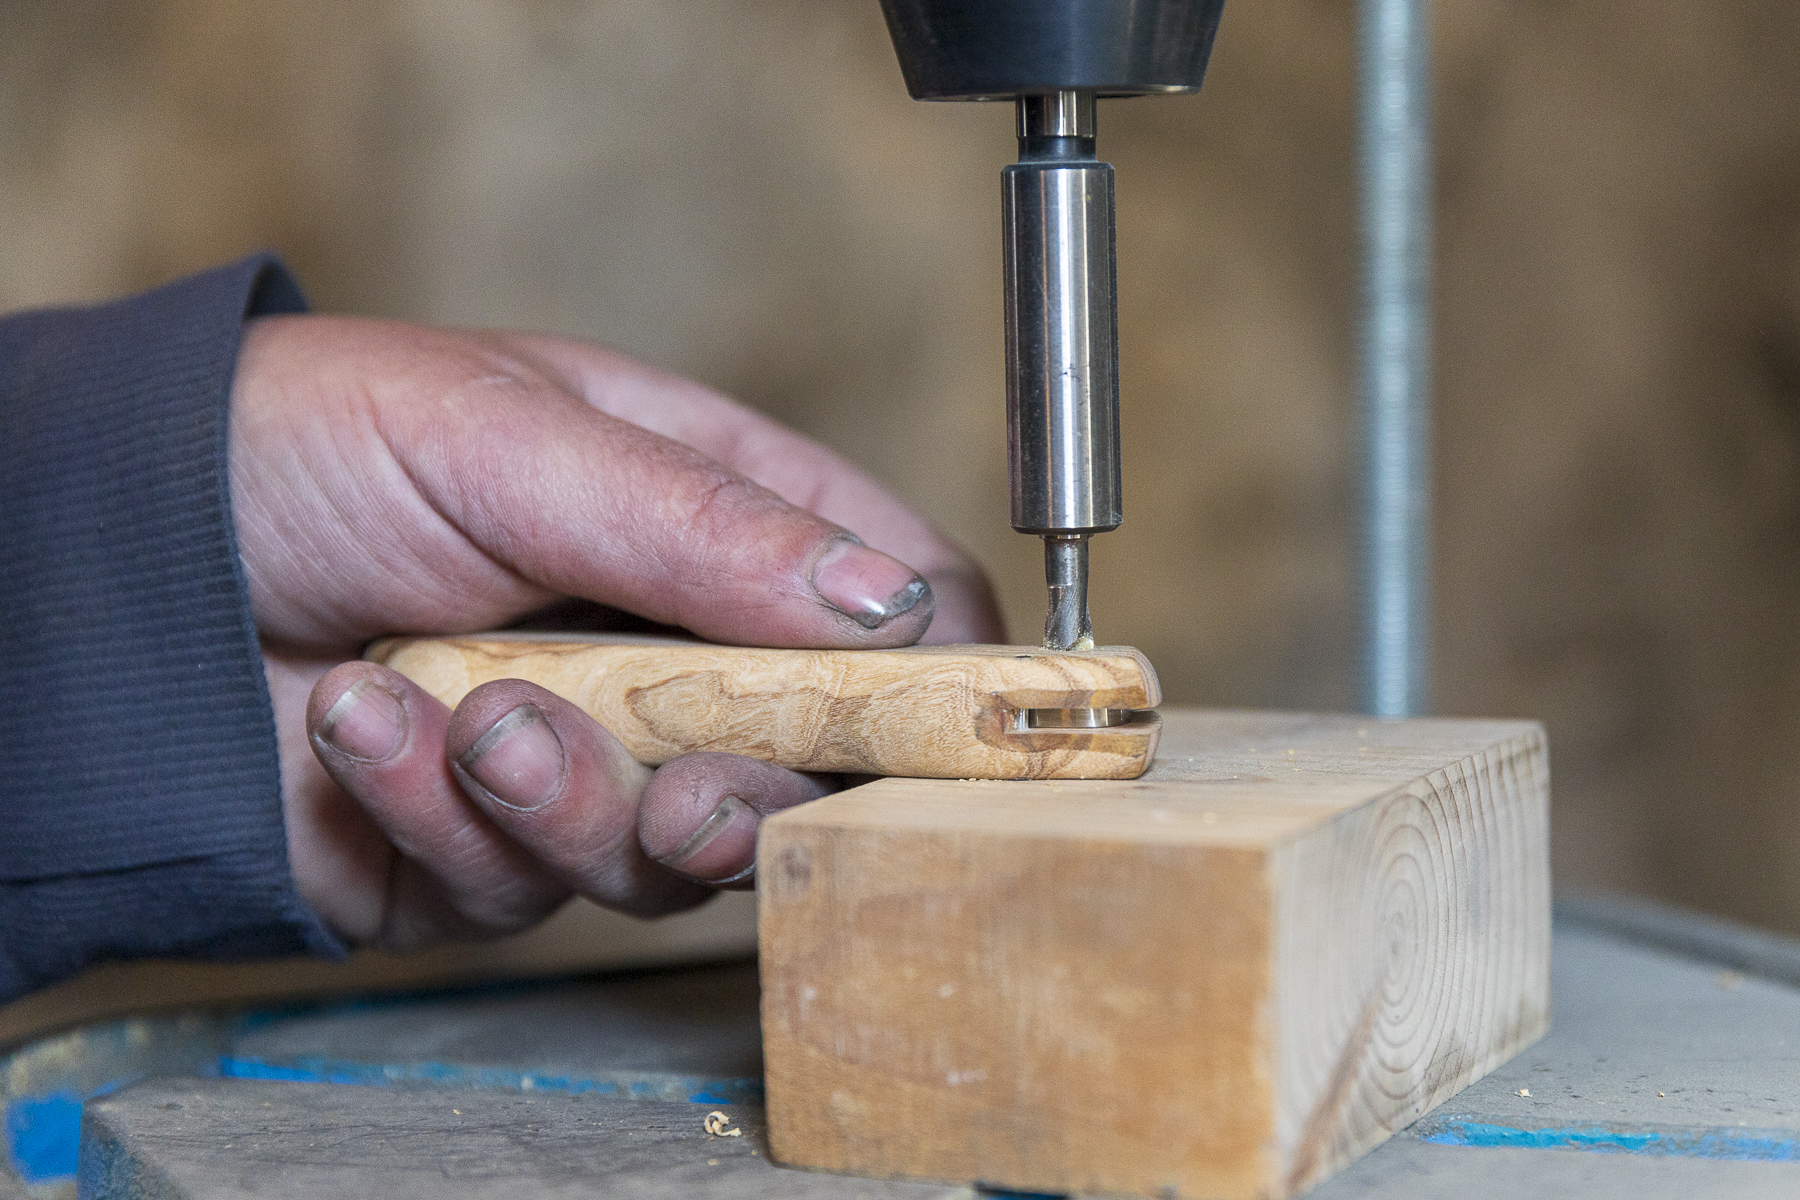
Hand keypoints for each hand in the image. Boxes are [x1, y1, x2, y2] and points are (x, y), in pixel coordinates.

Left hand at [230, 315, 1002, 949]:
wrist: (120, 555)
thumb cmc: (317, 443)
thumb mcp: (516, 440)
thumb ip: (707, 529)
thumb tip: (889, 603)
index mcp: (711, 521)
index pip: (890, 597)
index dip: (934, 663)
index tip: (940, 718)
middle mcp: (669, 652)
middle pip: (805, 764)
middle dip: (752, 791)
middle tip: (697, 793)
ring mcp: (586, 758)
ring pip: (667, 853)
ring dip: (570, 796)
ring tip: (475, 718)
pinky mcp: (489, 849)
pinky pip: (517, 880)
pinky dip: (441, 810)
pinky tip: (364, 720)